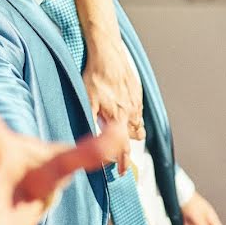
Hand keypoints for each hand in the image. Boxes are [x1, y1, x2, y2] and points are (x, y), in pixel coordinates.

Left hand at [82, 36, 144, 174]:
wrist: (108, 51)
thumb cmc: (95, 75)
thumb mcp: (87, 100)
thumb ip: (91, 121)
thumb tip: (93, 139)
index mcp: (119, 118)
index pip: (123, 147)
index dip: (122, 162)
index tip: (121, 173)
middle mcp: (131, 111)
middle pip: (134, 138)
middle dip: (127, 147)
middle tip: (121, 154)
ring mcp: (136, 100)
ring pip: (139, 124)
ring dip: (133, 132)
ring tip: (124, 135)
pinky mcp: (137, 90)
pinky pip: (138, 109)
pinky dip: (134, 116)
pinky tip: (126, 112)